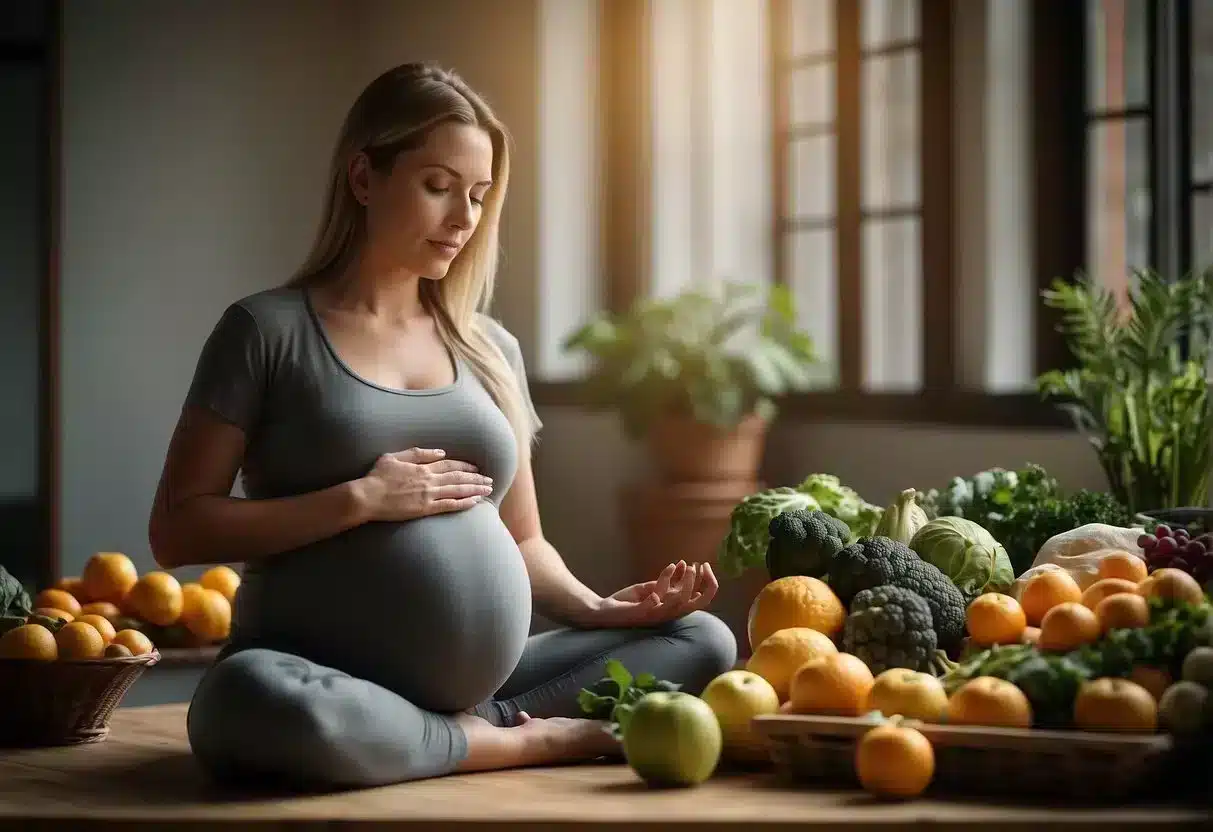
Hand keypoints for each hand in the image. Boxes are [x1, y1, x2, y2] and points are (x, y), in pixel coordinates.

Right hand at [355, 447, 492, 522]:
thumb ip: (417, 453)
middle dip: (476, 478)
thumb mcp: (393, 456)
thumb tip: (439, 452)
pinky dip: (464, 503)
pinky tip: (475, 502)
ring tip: (488, 489)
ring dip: (475, 489)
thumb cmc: (377, 477)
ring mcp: (428, 495)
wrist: (367, 497)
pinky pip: (449, 505)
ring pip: (458, 490)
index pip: (449, 464)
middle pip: (458, 477)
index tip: (476, 467)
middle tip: (490, 480)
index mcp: (422, 467)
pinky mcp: (425, 509)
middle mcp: (429, 480)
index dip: (465, 465)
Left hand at [578, 561, 718, 628]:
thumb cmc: (629, 601)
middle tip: (697, 564)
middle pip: (695, 603)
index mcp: (673, 609)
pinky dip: (660, 588)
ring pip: (678, 602)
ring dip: (685, 582)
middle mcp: (668, 614)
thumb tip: (683, 564)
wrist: (605, 611)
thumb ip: (668, 580)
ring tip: (685, 564)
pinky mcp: (640, 614)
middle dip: (699, 582)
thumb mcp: (652, 587)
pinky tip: (665, 573)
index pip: (701, 600)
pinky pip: (653, 604)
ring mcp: (655, 615)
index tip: (705, 565)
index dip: (708, 583)